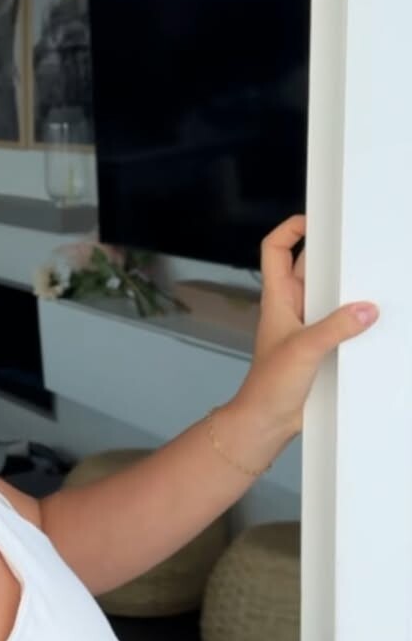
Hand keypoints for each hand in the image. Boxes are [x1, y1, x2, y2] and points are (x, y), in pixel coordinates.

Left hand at [235, 215, 378, 438]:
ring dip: (346, 287)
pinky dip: (355, 317)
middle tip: (357, 243)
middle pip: (308, 268)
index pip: (275, 251)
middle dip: (330, 254)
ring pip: (328, 295)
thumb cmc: (268, 386)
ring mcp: (306, 327)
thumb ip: (335, 327)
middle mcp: (292, 309)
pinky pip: (340, 323)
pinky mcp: (320, 347)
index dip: (289, 230)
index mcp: (277, 299)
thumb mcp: (303, 349)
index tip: (313, 219)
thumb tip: (366, 309)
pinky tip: (375, 318)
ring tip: (373, 275)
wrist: (266, 422)